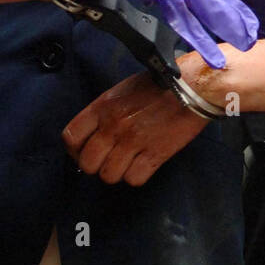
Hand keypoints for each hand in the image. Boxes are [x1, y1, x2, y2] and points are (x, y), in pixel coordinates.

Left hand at [62, 71, 209, 186]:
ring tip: (128, 162)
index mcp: (103, 107)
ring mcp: (133, 141)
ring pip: (109, 176)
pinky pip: (134, 179)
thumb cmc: (159, 84)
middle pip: (88, 163)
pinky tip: (144, 163)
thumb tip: (95, 134)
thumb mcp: (123, 90)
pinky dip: (138, 176)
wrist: (193, 87)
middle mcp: (114, 126)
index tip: (85, 152)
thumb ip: (105, 111)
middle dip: (96, 165)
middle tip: (108, 160)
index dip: (75, 150)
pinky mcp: (155, 154)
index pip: (71, 137)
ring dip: (117, 172)